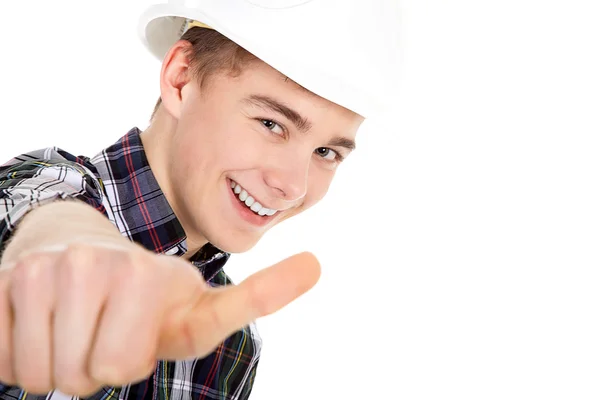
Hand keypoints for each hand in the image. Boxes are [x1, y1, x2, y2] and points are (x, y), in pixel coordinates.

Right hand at [0, 242, 319, 394]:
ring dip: (53, 366)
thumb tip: (317, 264)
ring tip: (75, 326)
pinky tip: (38, 323)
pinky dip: (15, 355)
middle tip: (102, 331)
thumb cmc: (145, 294)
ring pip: (38, 374)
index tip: (155, 311)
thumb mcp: (199, 305)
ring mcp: (50, 269)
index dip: (126, 361)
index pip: (124, 367)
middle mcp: (102, 266)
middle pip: (82, 379)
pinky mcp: (6, 279)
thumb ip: (256, 295)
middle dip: (90, 370)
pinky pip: (1, 355)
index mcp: (153, 277)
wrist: (81, 246)